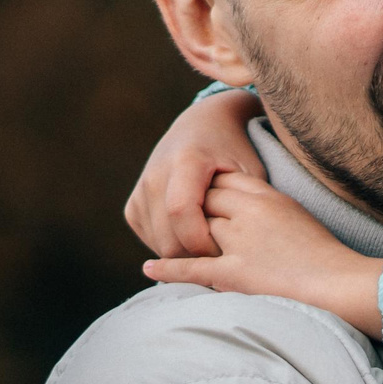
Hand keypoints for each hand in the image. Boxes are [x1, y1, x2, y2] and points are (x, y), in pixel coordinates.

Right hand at [126, 88, 264, 257]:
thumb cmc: (235, 152)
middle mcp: (154, 176)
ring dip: (188, 254)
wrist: (202, 127)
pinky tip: (196, 234)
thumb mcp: (249, 172)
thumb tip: (238, 250)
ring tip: (213, 240)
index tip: (226, 251)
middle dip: (198, 256)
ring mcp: (140, 192)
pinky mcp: (133, 207)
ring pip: (160, 246)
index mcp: (185, 161)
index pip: (181, 211)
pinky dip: (174, 247)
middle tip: (225, 253)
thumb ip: (244, 206)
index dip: (203, 241)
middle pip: (168, 238)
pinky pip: (152, 241)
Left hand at [143, 172, 382, 338]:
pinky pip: (192, 268)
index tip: (201, 194)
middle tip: (181, 216)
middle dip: (192, 208)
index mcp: (268, 196)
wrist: (340, 283)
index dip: (209, 189)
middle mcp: (250, 214)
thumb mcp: (297, 216)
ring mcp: (240, 243)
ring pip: (196, 230)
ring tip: (166, 237)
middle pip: (205, 201)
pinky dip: (167, 269)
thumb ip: (269, 209)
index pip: (224, 181)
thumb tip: (247, 211)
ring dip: (182, 235)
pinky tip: (149, 267)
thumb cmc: (326, 255)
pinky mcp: (235, 273)